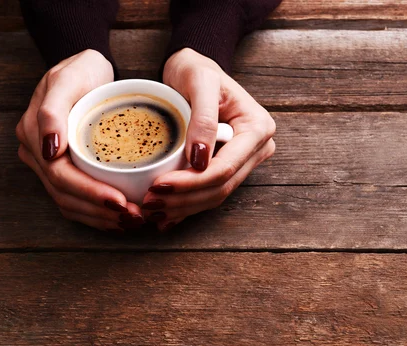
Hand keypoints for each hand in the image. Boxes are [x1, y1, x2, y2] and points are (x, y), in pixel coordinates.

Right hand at [16, 50, 143, 231]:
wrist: (90, 69)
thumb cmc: (82, 70)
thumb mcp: (68, 79)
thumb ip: (53, 111)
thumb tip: (50, 150)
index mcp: (34, 135)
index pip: (61, 176)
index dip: (90, 194)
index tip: (121, 202)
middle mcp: (37, 154)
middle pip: (65, 195)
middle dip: (100, 212)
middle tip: (135, 217)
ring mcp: (48, 163)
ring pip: (70, 203)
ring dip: (100, 218)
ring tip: (132, 221)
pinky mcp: (64, 169)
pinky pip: (76, 200)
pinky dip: (97, 214)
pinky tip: (120, 219)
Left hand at [141, 48, 275, 230]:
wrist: (193, 70)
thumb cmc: (196, 69)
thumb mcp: (199, 82)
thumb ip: (203, 118)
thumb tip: (200, 160)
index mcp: (257, 128)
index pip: (225, 168)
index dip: (191, 183)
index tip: (157, 186)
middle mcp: (258, 147)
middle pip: (221, 186)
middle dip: (185, 199)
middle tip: (149, 203)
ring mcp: (246, 159)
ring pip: (216, 195)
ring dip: (184, 207)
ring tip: (152, 211)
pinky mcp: (230, 166)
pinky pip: (210, 192)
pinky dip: (188, 205)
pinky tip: (166, 215)